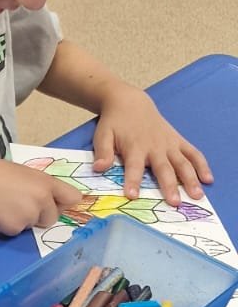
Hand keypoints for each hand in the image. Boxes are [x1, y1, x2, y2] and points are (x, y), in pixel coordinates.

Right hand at [0, 157, 86, 234]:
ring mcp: (30, 216)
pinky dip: (7, 225)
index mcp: (46, 183)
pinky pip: (16, 231)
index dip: (64, 203)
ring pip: (31, 225)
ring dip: (21, 220)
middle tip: (19, 204)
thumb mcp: (24, 173)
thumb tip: (49, 199)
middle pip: (52, 218)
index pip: (73, 197)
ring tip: (3, 205)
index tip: (57, 204)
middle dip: (40, 216)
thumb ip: (40, 186)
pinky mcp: (15, 229)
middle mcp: (43, 200)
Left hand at [93, 85, 211, 204]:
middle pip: (164, 168)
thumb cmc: (115, 123)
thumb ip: (103, 152)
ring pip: (183, 163)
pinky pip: (193, 153)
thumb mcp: (103, 134)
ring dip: (191, 179)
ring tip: (197, 195)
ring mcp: (169, 144)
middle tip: (175, 203)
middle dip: (169, 185)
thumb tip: (98, 168)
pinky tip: (208, 179)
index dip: (133, 180)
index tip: (133, 195)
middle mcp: (155, 147)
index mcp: (135, 147)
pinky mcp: (178, 141)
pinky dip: (202, 165)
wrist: (130, 103)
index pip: (134, 166)